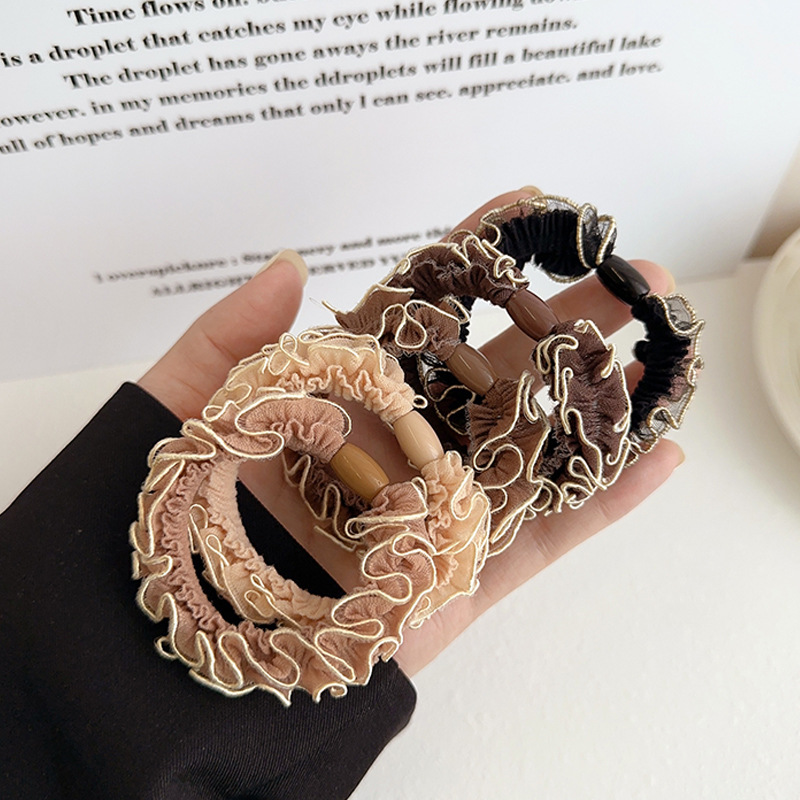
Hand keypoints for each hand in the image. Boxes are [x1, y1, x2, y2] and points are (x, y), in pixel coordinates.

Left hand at [138, 190, 682, 677]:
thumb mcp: (179, 416)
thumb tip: (290, 264)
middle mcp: (396, 450)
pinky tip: (659, 453)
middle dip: (562, 320)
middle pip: (494, 373)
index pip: (417, 315)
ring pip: (531, 449)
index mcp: (336, 402)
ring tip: (661, 343)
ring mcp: (434, 514)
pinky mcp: (458, 583)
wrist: (168, 665)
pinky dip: (601, 504)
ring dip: (598, 398)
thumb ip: (227, 340)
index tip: (524, 207)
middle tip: (627, 271)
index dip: (469, 262)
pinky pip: (541, 540)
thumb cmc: (157, 529)